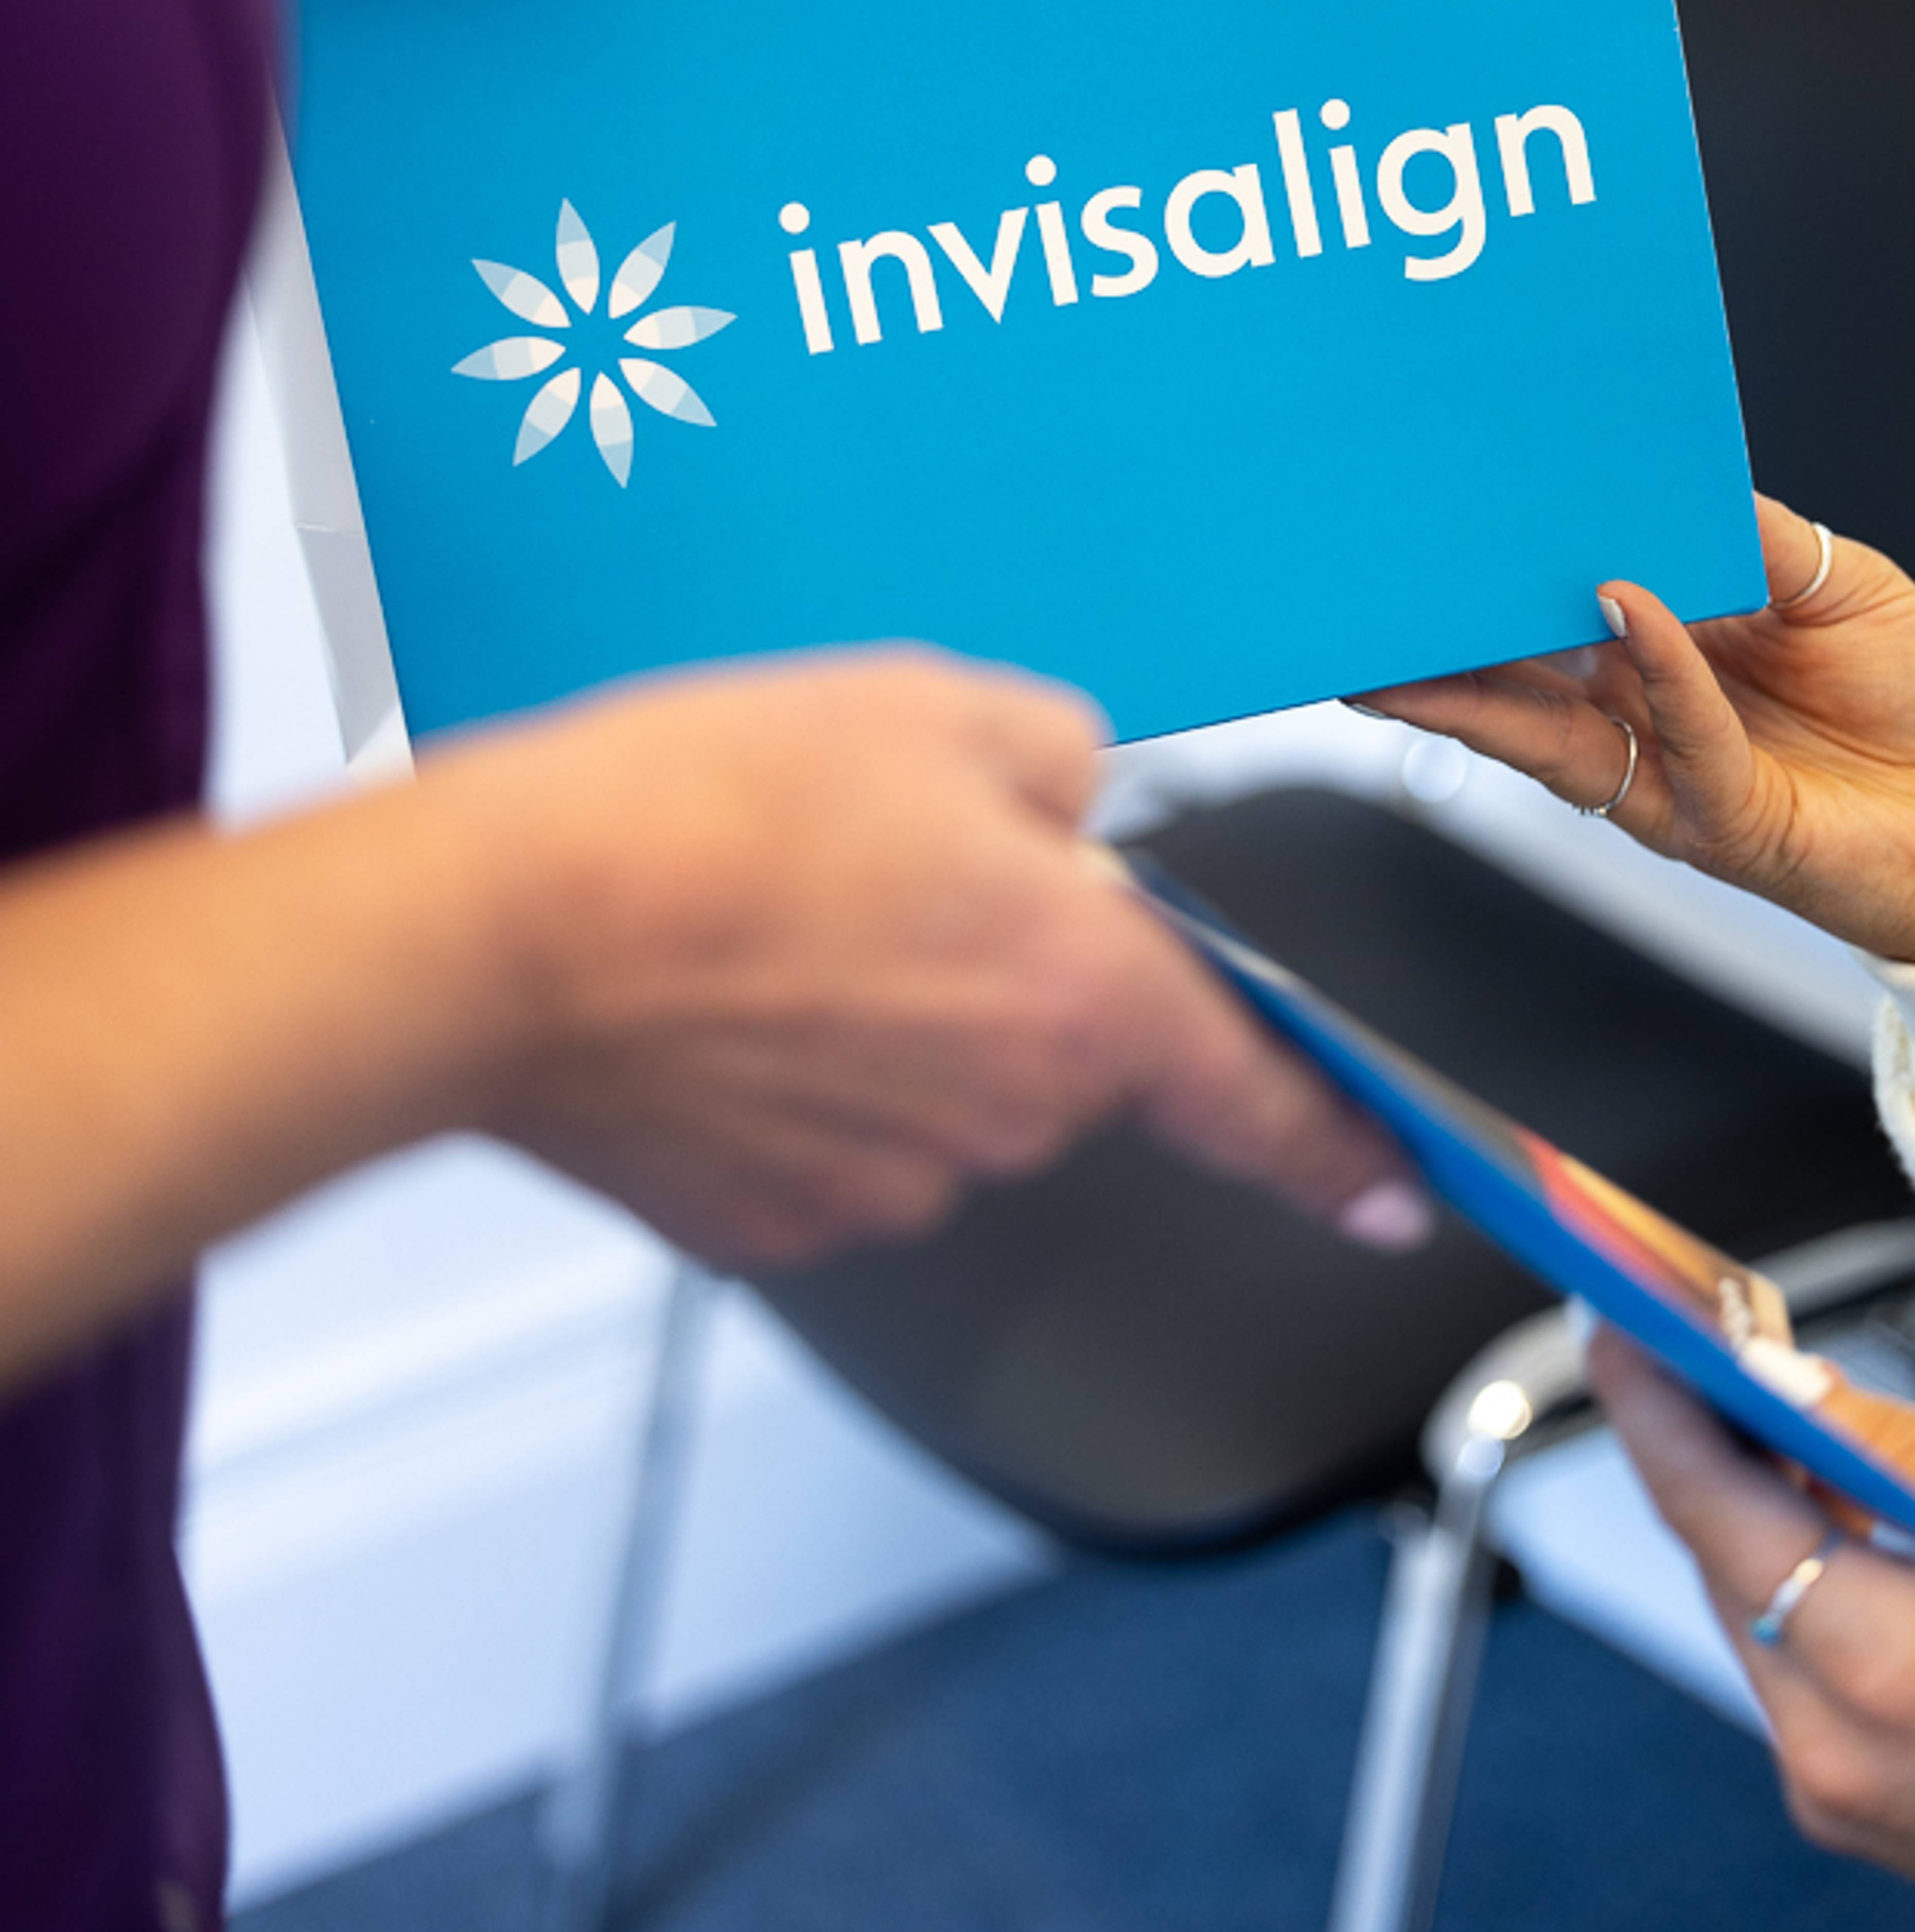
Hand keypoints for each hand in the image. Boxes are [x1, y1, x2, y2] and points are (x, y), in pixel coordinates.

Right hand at [437, 649, 1431, 1269]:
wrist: (499, 935)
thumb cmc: (697, 815)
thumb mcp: (926, 709)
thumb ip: (1053, 760)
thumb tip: (1067, 806)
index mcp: (1079, 991)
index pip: (1258, 1094)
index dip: (1340, 1149)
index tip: (1398, 1193)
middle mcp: (1005, 1111)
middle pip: (1055, 1044)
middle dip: (994, 966)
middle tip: (871, 871)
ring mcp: (887, 1181)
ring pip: (935, 1086)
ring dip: (886, 1014)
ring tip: (766, 916)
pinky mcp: (776, 1222)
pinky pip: (829, 1135)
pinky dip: (793, 1074)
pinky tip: (717, 992)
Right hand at [1356, 496, 1914, 964]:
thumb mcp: (1835, 581)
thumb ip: (1743, 538)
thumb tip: (1650, 491)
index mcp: (1660, 662)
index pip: (1541, 627)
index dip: (1479, 590)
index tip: (1421, 540)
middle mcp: (1649, 725)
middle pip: (1511, 692)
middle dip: (1427, 654)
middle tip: (1359, 608)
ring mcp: (1679, 782)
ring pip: (1549, 740)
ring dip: (1471, 693)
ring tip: (1403, 652)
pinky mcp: (1730, 826)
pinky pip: (1677, 741)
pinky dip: (1655, 670)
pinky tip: (1626, 606)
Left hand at [1591, 1325, 1914, 1899]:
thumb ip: (1899, 1450)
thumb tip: (1788, 1383)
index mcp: (1885, 1678)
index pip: (1709, 1508)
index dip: (1650, 1400)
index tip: (1611, 1320)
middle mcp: (1839, 1758)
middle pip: (1723, 1561)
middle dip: (1702, 1443)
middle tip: (1679, 1338)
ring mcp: (1846, 1803)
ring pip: (1756, 1612)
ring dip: (1754, 1511)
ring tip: (1744, 1401)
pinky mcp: (1864, 1818)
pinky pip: (1798, 1669)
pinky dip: (1802, 1583)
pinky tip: (1817, 1507)